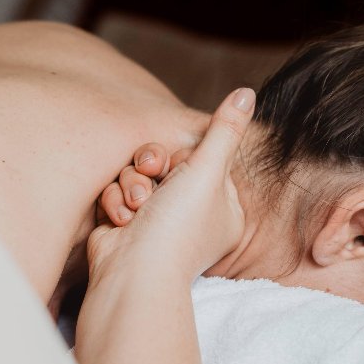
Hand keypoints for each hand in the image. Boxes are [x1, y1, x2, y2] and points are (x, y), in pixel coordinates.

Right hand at [87, 88, 255, 281]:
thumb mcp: (207, 169)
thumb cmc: (176, 226)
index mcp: (223, 207)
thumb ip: (225, 129)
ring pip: (137, 176)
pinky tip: (121, 219)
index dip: (183, 156)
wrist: (132, 272)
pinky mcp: (128, 226)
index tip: (180, 166)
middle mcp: (192, 216)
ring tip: (136, 206)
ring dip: (131, 185)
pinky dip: (116, 203)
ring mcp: (159, 223)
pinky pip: (118, 194)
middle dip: (151, 168)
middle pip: (165, 163)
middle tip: (151, 174)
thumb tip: (247, 92)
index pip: (200, 157)